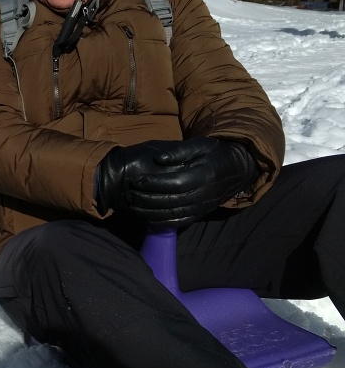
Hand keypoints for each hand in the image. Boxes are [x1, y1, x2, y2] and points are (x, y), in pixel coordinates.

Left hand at [96, 138, 256, 225]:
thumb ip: (179, 151)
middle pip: (171, 201)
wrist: (237, 169)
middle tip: (129, 194)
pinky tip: (146, 217)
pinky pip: (180, 222)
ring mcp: (202, 206)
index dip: (154, 184)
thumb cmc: (215, 153)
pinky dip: (162, 222)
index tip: (137, 180)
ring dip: (150, 212)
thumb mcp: (200, 144)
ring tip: (132, 206)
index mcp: (204, 175)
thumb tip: (158, 159)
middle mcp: (203, 194)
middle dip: (147, 199)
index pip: (175, 183)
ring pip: (173, 214)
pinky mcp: (200, 213)